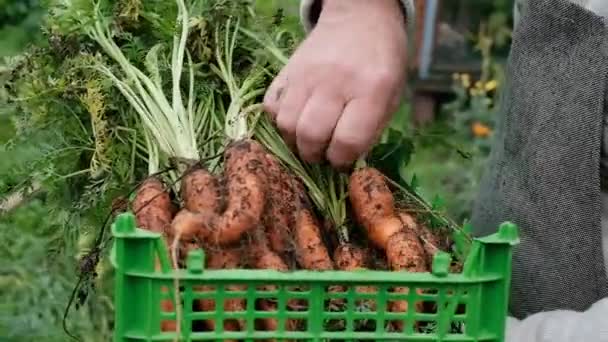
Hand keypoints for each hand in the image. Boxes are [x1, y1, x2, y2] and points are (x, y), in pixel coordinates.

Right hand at [263, 0, 408, 167]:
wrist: (359, 18)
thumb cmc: (382, 62)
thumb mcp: (391, 95)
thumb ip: (371, 130)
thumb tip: (346, 161)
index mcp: (371, 89)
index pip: (348, 141)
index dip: (343, 160)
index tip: (343, 161)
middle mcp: (335, 82)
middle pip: (311, 135)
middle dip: (315, 155)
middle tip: (322, 154)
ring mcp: (306, 74)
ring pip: (286, 124)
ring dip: (295, 141)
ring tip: (308, 140)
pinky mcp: (286, 70)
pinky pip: (270, 106)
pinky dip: (278, 121)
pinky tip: (295, 119)